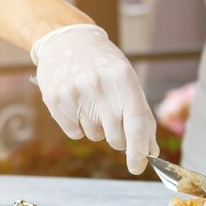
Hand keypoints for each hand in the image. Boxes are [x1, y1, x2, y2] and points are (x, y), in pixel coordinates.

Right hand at [31, 24, 159, 173]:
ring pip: (94, 135)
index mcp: (123, 78)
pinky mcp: (55, 99)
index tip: (138, 166)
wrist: (66, 38)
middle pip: (115, 137)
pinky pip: (74, 132)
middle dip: (118, 139)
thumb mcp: (128, 82)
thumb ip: (142, 117)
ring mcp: (75, 92)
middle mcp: (99, 85)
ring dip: (97, 128)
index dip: (138, 149)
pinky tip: (77, 103)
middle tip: (113, 121)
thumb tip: (150, 152)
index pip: (136, 123)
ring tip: (92, 102)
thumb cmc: (105, 65)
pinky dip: (78, 126)